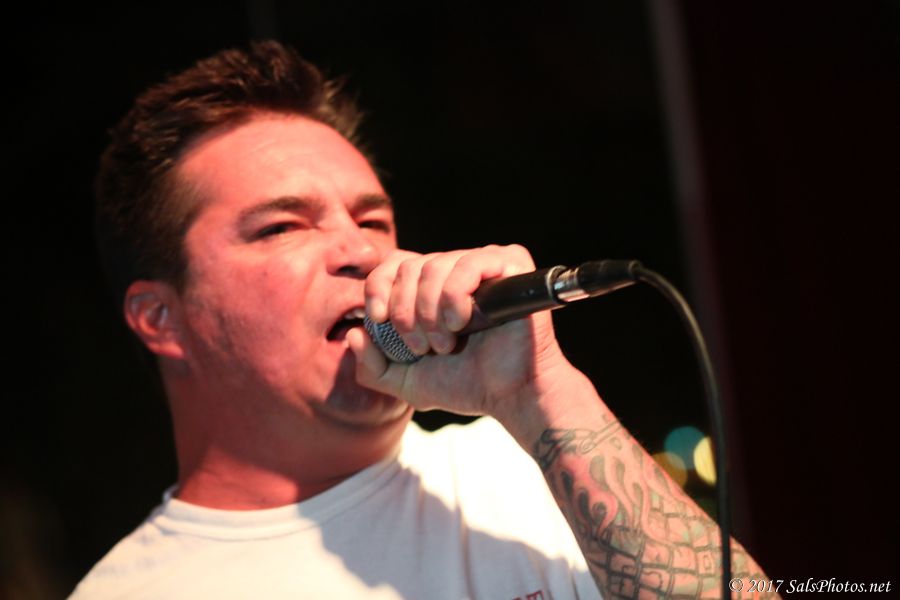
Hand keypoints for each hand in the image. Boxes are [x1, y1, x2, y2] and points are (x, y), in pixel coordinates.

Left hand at [346, 244, 570, 418]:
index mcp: (432, 287)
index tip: (379, 321)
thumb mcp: (406, 382)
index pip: (392, 264)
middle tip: (424, 348)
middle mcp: (456, 268)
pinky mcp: (511, 263)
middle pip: (409, 267)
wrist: (510, 396)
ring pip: (435, 265)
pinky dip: (455, 297)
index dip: (377, 288)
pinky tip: (462, 323)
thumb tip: (354, 334)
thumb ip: (373, 366)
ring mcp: (485, 263)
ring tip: (446, 344)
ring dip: (430, 312)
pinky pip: (468, 264)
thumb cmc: (466, 385)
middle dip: (406, 312)